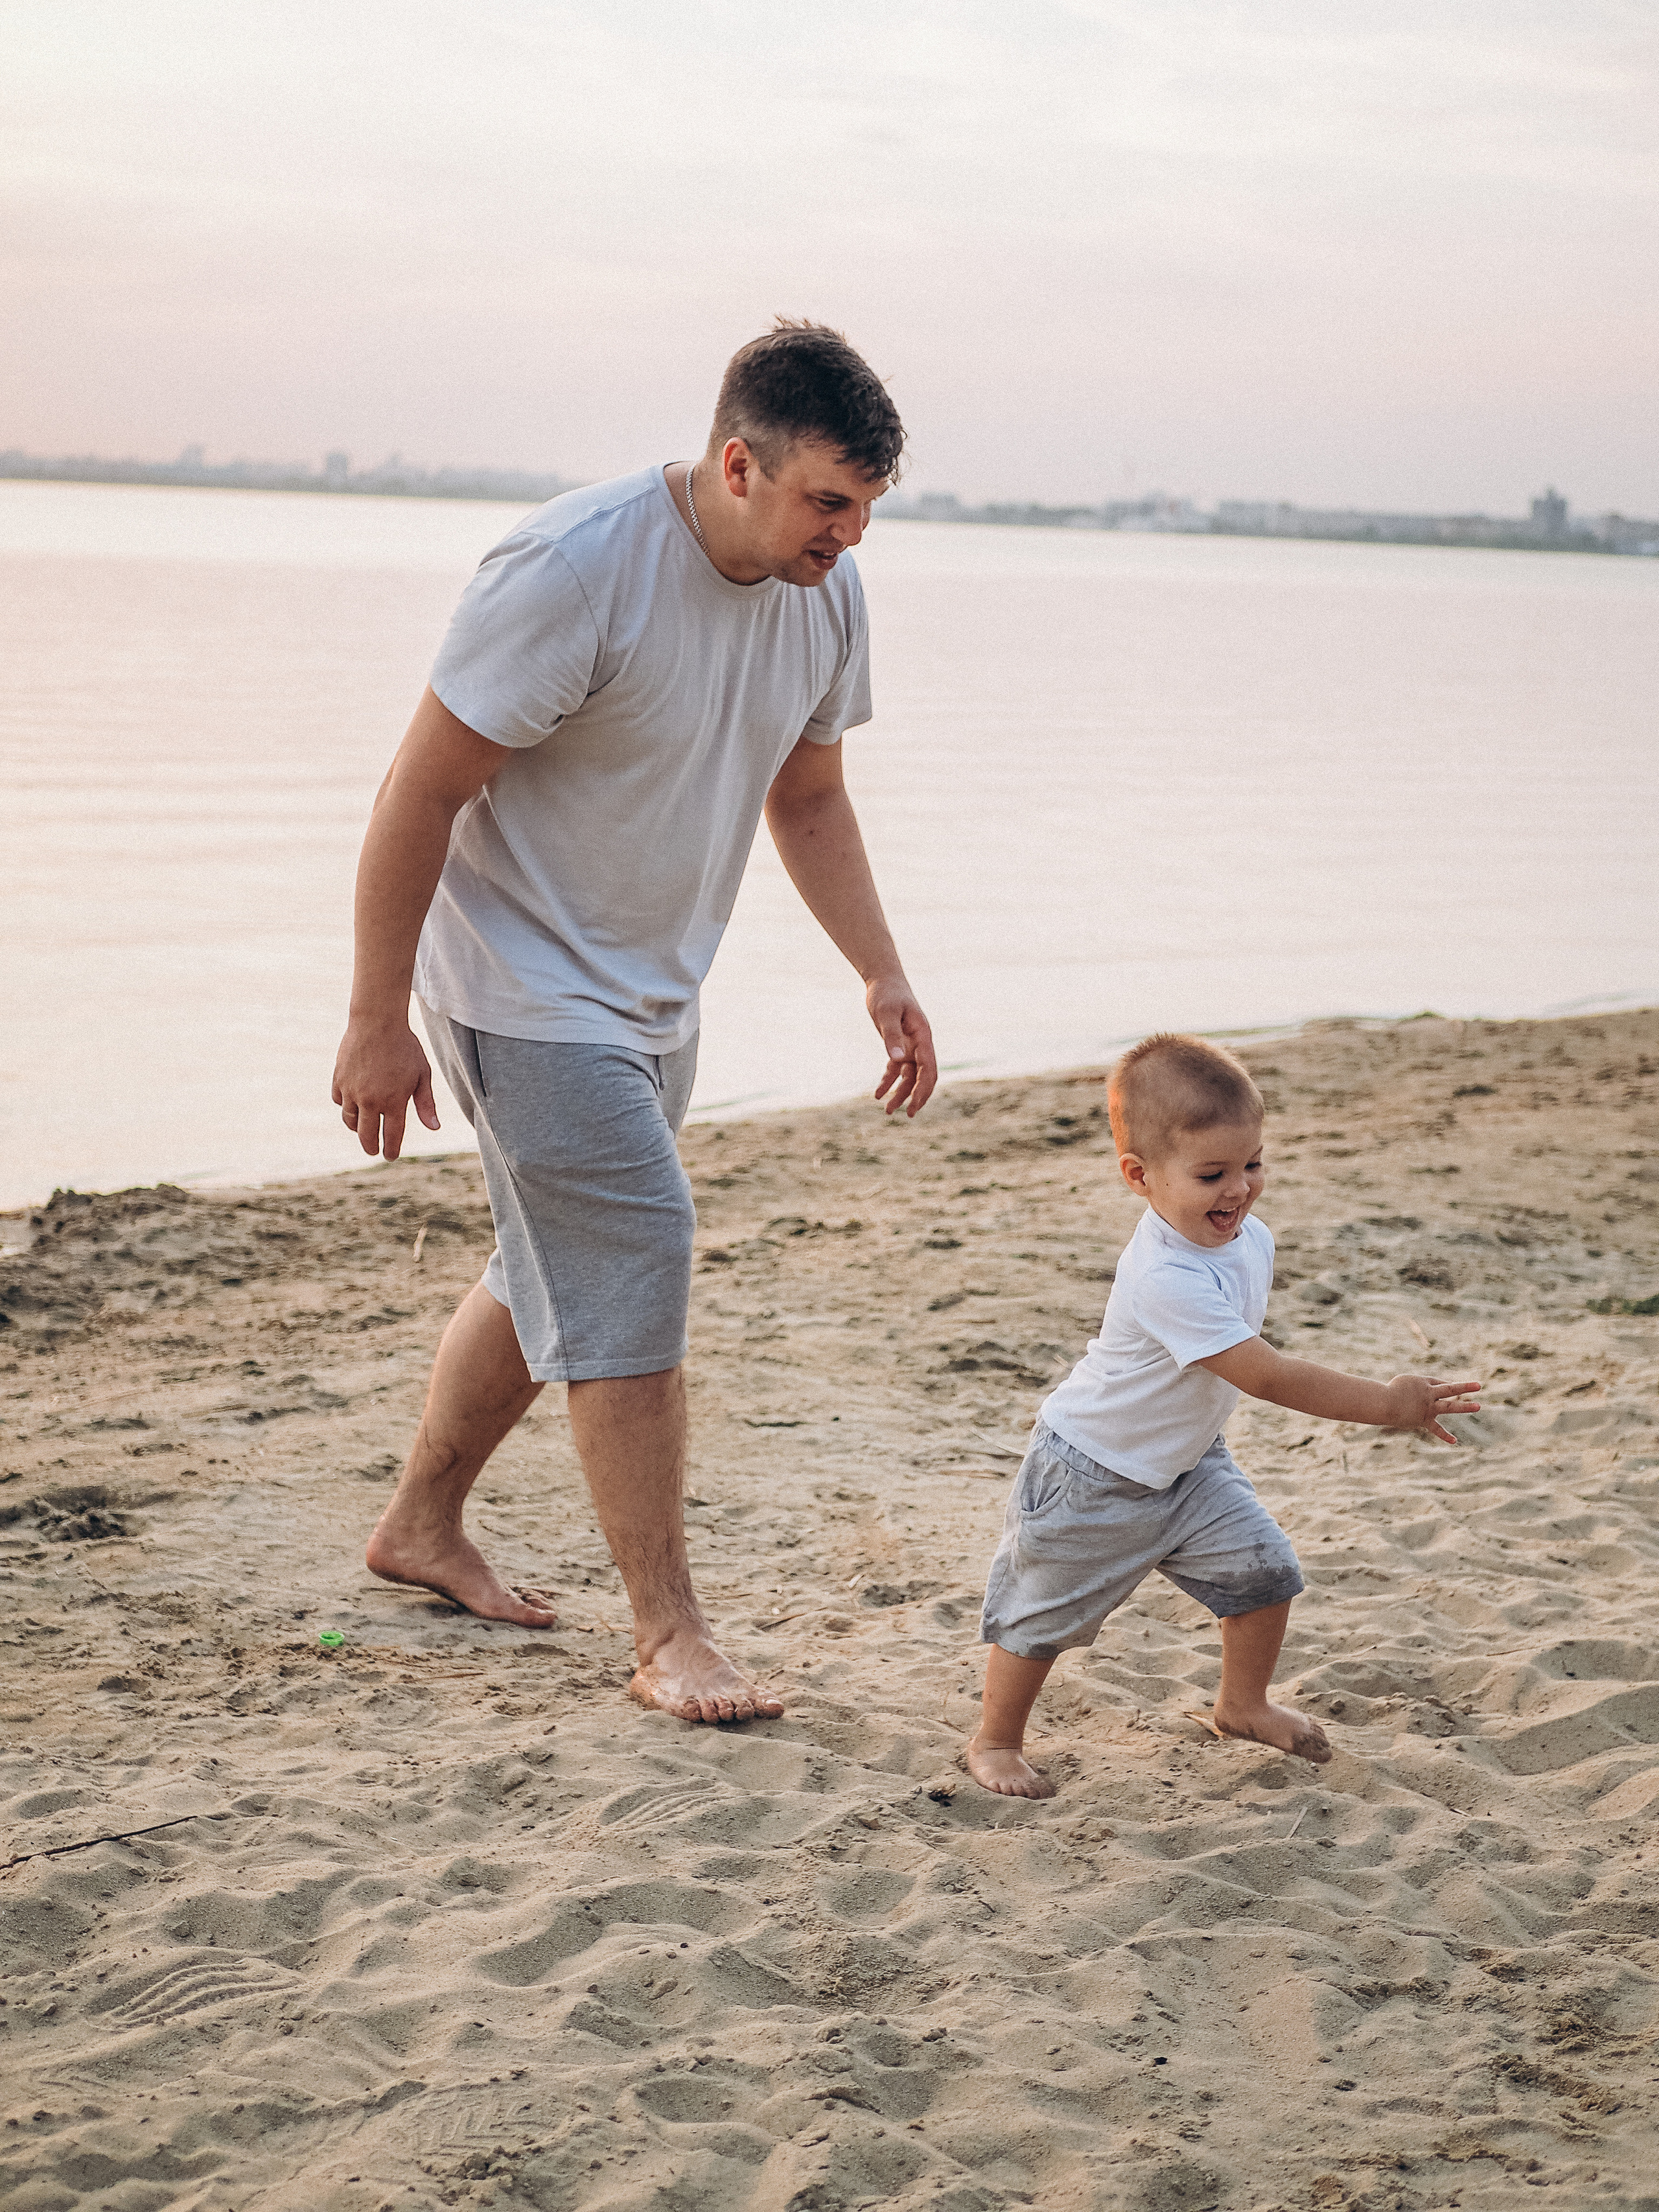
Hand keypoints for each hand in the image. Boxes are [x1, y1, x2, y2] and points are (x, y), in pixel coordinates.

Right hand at [331, 1015, 439, 1159]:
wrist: (377, 1022)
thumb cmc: (405, 1047)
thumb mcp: (422, 1075)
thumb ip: (426, 1104)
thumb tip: (434, 1128)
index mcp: (394, 1102)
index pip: (391, 1136)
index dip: (391, 1150)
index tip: (390, 1156)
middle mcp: (370, 1101)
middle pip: (366, 1135)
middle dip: (371, 1147)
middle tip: (373, 1151)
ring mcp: (352, 1091)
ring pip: (350, 1121)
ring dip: (357, 1128)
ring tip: (363, 1130)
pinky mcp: (338, 1080)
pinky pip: (339, 1102)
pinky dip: (346, 1106)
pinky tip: (352, 1105)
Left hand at [867, 975, 937, 1117]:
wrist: (884, 981)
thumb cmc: (887, 994)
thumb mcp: (886, 1013)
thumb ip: (891, 1036)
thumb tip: (897, 1060)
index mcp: (923, 1036)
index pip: (929, 1068)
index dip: (923, 1089)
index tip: (914, 1106)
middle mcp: (920, 1044)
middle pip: (923, 1076)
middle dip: (917, 1097)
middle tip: (907, 1115)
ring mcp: (910, 1046)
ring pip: (909, 1076)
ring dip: (901, 1093)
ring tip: (888, 1110)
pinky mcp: (898, 1046)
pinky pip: (896, 1069)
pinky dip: (888, 1082)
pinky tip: (877, 1094)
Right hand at [1383, 1374, 1482, 1442]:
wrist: (1384, 1402)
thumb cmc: (1387, 1391)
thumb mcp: (1402, 1383)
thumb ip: (1413, 1388)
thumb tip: (1415, 1397)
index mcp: (1423, 1383)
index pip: (1439, 1382)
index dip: (1445, 1384)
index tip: (1451, 1386)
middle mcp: (1429, 1394)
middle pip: (1450, 1389)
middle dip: (1465, 1387)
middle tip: (1479, 1385)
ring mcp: (1428, 1407)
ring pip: (1449, 1406)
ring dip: (1465, 1406)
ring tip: (1478, 1406)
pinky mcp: (1424, 1420)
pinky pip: (1436, 1429)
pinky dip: (1445, 1435)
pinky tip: (1455, 1441)